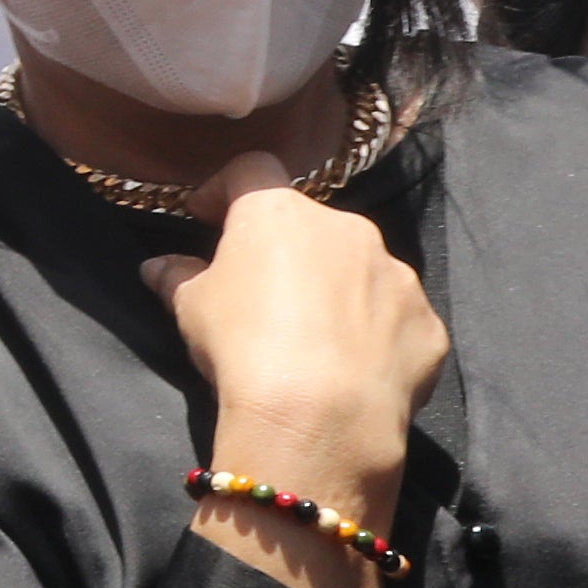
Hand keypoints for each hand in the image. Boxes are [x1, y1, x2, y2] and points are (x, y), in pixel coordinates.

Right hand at [142, 165, 441, 587]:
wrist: (321, 416)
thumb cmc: (243, 345)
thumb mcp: (189, 309)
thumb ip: (177, 277)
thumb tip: (158, 267)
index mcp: (281, 213)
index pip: (250, 171)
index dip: (224, 189)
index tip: (205, 217)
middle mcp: (348, 229)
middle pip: (311, 225)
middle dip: (287, 251)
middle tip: (261, 295)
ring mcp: (397, 274)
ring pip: (360, 271)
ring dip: (337, 291)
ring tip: (313, 341)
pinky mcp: (428, 323)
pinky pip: (395, 318)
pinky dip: (374, 334)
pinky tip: (351, 371)